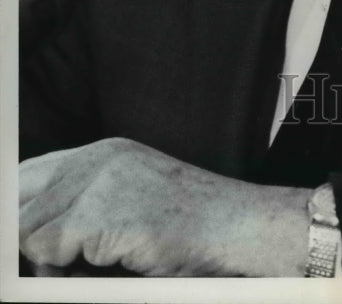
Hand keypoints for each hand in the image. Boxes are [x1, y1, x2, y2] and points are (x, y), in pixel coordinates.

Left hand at [20, 137, 310, 275]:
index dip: (17, 210)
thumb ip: (82, 206)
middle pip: (20, 201)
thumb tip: (28, 239)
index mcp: (103, 152)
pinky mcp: (103, 212)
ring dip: (49, 262)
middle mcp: (97, 159)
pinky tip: (111, 263)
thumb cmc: (188, 225)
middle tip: (51, 267)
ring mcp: (100, 182)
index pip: (27, 175)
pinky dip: (67, 271)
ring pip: (30, 233)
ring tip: (92, 267)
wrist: (237, 226)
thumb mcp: (129, 200)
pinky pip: (51, 251)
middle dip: (25, 239)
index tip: (20, 243)